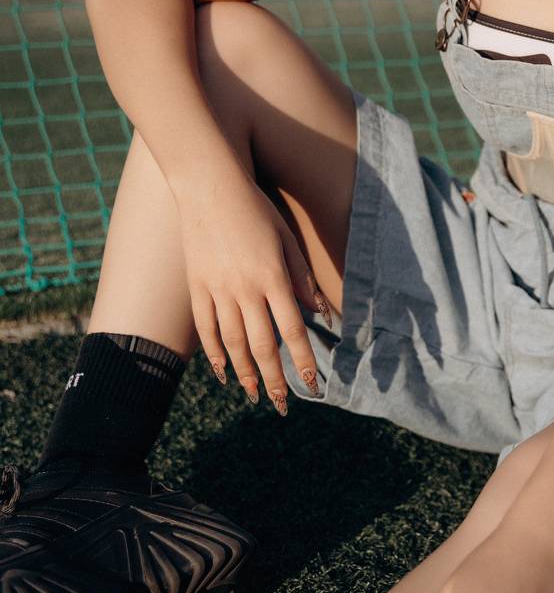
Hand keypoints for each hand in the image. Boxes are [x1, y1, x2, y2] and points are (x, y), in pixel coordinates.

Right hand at [176, 175, 334, 412]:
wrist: (209, 187)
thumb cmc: (255, 209)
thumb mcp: (286, 239)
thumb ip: (301, 278)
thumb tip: (318, 315)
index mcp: (272, 277)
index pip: (291, 330)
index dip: (303, 361)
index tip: (313, 385)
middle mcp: (244, 289)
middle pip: (261, 346)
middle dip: (274, 379)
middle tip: (282, 404)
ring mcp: (216, 290)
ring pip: (231, 343)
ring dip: (245, 373)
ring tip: (253, 395)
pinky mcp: (196, 287)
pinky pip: (205, 328)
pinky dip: (214, 354)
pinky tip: (223, 372)